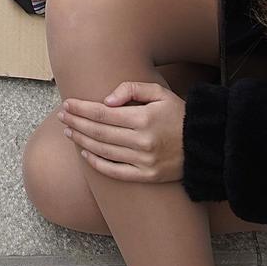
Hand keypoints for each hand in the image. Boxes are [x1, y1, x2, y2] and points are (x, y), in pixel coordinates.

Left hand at [59, 82, 186, 183]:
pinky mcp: (147, 176)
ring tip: (69, 132)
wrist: (204, 144)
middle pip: (98, 132)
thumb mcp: (160, 93)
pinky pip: (115, 172)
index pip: (102, 113)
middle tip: (62, 117)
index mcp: (143, 118)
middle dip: (76, 123)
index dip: (81, 109)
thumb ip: (132, 89)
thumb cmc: (179, 114)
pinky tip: (85, 154)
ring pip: (103, 151)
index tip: (67, 104)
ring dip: (82, 140)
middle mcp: (141, 141)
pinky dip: (97, 164)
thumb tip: (106, 101)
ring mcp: (143, 161)